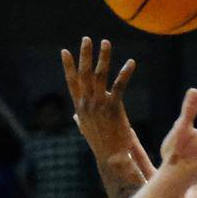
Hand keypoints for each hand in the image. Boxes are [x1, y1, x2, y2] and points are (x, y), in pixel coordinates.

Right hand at [60, 37, 136, 153]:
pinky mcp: (114, 108)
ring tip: (105, 43)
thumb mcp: (87, 130)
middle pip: (83, 74)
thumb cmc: (101, 144)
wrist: (111, 158)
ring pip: (99, 76)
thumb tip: (75, 117)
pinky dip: (125, 72)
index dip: (68, 66)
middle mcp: (87, 104)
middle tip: (87, 39)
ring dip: (103, 57)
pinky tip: (131, 62)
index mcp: (80, 108)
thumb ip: (80, 120)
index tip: (65, 51)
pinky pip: (119, 86)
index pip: (71, 83)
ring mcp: (99, 105)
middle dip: (85, 55)